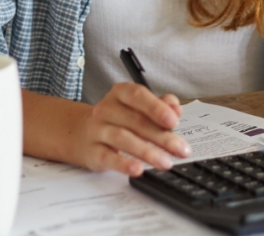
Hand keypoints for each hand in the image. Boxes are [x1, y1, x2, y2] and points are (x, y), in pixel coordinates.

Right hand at [75, 83, 190, 175]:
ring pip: (122, 138)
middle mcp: (106, 108)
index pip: (138, 96)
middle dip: (162, 137)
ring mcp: (97, 129)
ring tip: (166, 162)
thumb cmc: (119, 119)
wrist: (82, 134)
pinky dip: (124, 164)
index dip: (157, 108)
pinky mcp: (92, 151)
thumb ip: (160, 106)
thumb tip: (176, 109)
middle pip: (136, 121)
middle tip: (181, 150)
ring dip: (147, 152)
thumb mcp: (139, 108)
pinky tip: (138, 170)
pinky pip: (108, 157)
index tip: (174, 122)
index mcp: (120, 93)